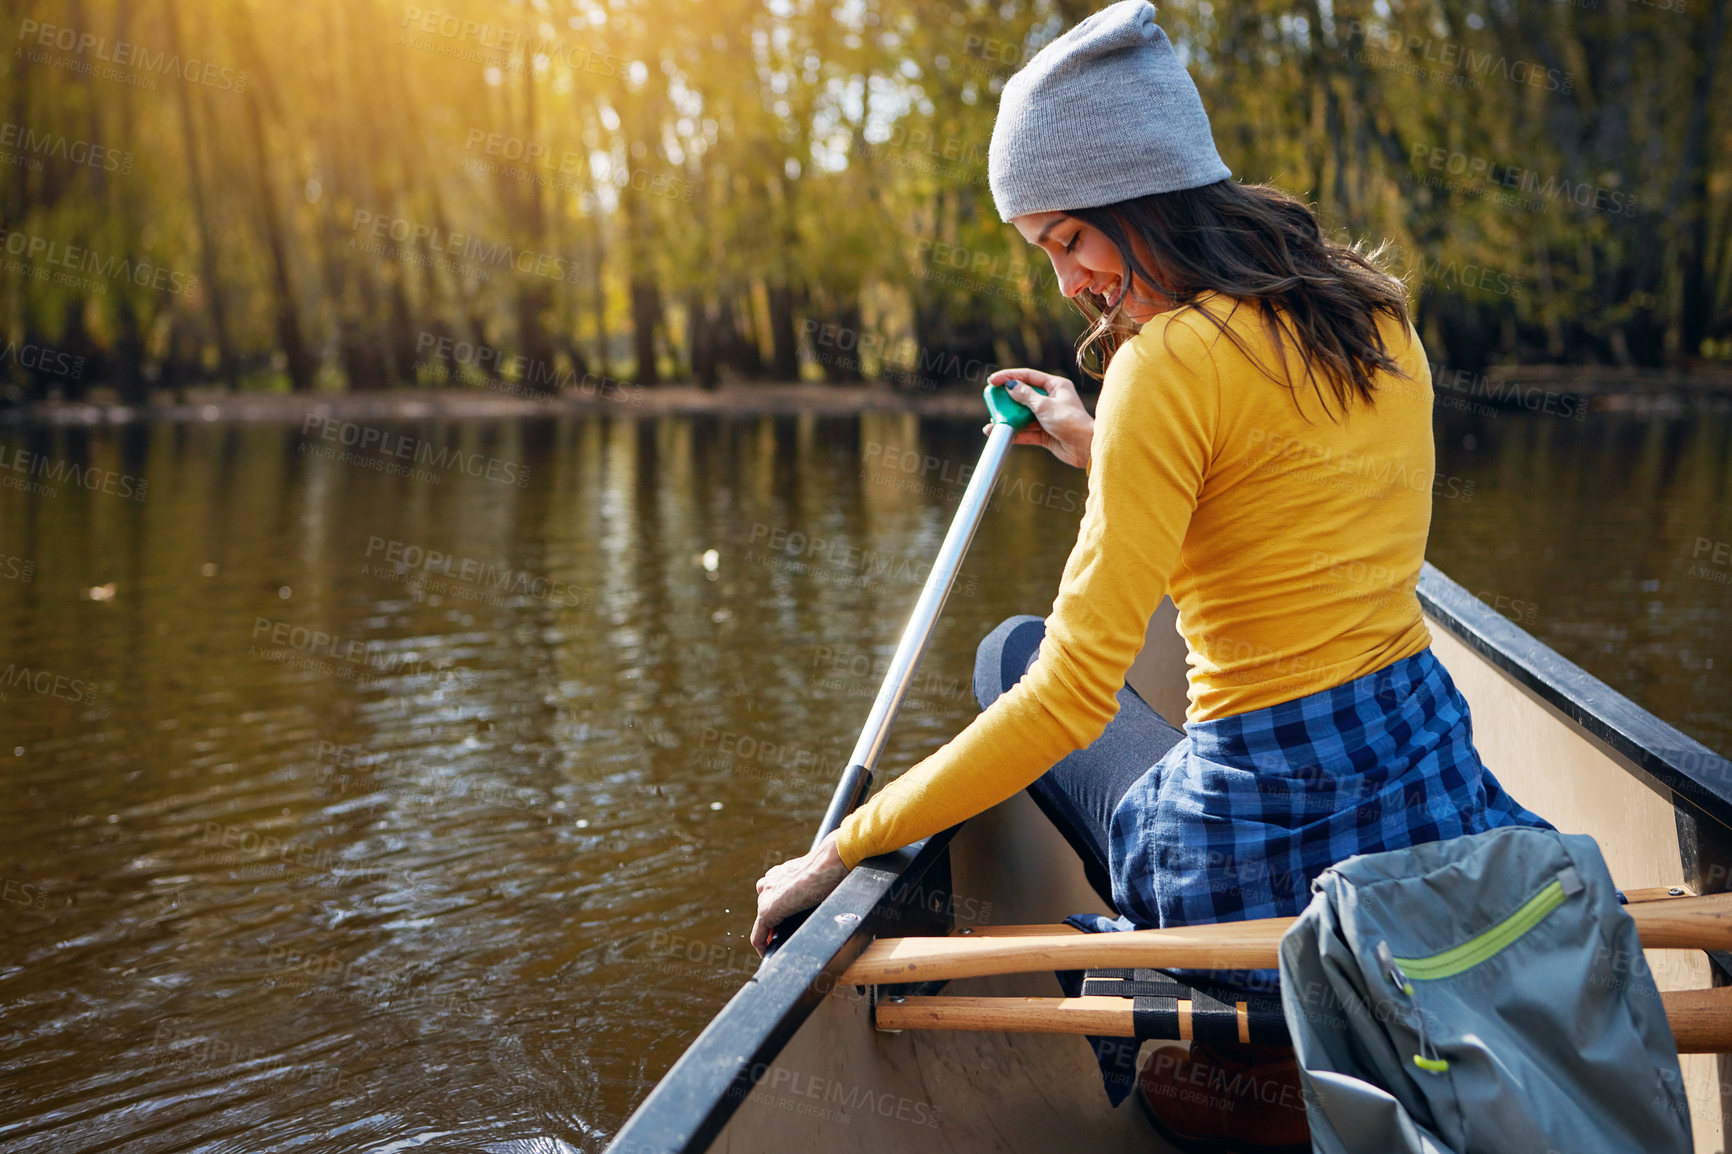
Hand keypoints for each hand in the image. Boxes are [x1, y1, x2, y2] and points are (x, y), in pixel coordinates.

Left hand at [751, 830, 849, 955]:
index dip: (781, 910)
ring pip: (764, 920)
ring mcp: (766, 896)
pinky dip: (762, 946)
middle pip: (768, 907)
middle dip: (775, 922)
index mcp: (781, 873)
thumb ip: (813, 886)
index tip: (788, 921)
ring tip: (779, 943)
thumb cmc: (831, 868)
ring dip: (770, 932)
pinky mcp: (766, 911)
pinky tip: (768, 954)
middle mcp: (769, 882)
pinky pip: (758, 935)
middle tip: (786, 936)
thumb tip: (828, 895)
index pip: (774, 894)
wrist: (828, 864)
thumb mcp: (818, 878)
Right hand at [986, 369, 1094, 469]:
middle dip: (1007, 400)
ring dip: (1008, 418)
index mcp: (1056, 386)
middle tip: (991, 400)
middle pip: (1024, 396)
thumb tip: (1010, 386)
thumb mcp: (1044, 405)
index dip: (1009, 377)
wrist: (1085, 448)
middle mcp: (1052, 399)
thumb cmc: (1070, 422)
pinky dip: (1014, 432)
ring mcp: (1048, 417)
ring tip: (992, 421)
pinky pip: (1027, 431)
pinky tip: (1000, 432)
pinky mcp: (1045, 434)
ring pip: (1023, 415)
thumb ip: (1025, 396)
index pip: (1028, 376)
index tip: (992, 381)